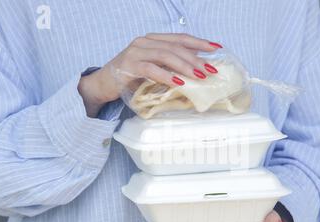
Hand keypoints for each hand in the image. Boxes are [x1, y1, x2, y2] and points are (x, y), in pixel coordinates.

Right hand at [77, 33, 222, 116]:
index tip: (216, 48)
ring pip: (166, 55)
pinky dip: (166, 76)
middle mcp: (145, 42)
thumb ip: (168, 66)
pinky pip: (151, 69)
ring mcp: (136, 52)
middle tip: (210, 70)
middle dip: (196, 58)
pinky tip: (179, 82)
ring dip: (185, 66)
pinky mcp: (129, 66)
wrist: (102, 84)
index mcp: (152, 40)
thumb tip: (195, 72)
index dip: (199, 42)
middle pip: (176, 47)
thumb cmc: (129, 77)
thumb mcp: (152, 68)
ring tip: (199, 76)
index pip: (180, 38)